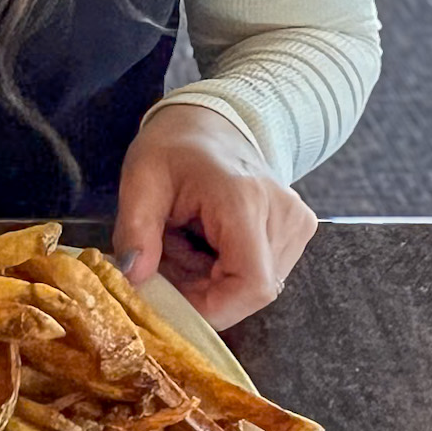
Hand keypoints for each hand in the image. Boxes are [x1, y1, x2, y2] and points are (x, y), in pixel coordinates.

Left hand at [111, 104, 316, 329]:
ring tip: (184, 244)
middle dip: (202, 292)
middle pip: (249, 291)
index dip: (211, 308)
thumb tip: (133, 279)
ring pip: (254, 287)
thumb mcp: (141, 180)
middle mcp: (283, 214)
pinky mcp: (298, 231)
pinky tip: (204, 244)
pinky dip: (225, 272)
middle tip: (166, 261)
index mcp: (245, 200)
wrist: (212, 123)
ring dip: (212, 282)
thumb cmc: (175, 148)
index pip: (251, 285)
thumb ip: (135, 231)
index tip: (170, 298)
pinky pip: (262, 274)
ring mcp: (297, 224)